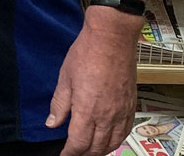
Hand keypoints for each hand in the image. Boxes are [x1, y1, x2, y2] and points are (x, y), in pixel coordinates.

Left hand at [47, 11, 137, 155]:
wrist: (112, 38)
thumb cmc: (86, 54)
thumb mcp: (65, 78)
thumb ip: (59, 105)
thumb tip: (52, 123)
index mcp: (87, 111)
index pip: (78, 143)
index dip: (70, 153)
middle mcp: (107, 116)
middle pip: (96, 148)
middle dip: (84, 154)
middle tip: (75, 154)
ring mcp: (121, 111)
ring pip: (113, 143)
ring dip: (101, 151)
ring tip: (91, 151)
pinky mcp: (131, 105)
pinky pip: (126, 131)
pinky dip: (117, 140)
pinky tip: (110, 140)